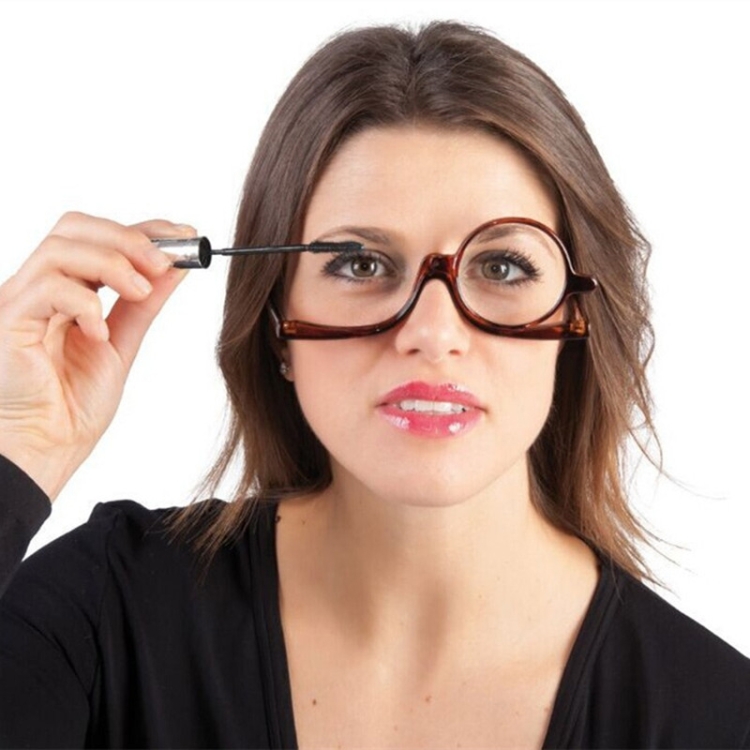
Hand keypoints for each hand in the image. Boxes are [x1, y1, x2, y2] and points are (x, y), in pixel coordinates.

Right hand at [0, 211, 193, 500]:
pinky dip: (84, 303)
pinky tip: (99, 332)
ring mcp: (19, 301)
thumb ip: (144, 304)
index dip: (144, 230)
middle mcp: (39, 288)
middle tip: (166, 262)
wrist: (49, 447)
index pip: (101, 237)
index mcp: (66, 289)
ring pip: (61, 249)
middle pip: (76, 229)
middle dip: (128, 238)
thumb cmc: (74, 404)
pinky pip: (47, 289)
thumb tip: (176, 268)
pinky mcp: (8, 320)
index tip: (186, 236)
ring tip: (142, 292)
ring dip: (112, 264)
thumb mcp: (123, 343)